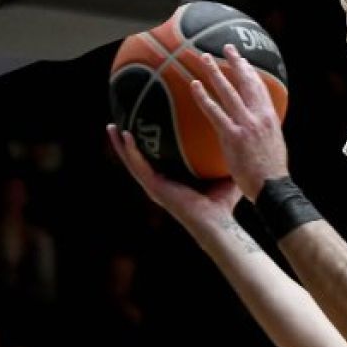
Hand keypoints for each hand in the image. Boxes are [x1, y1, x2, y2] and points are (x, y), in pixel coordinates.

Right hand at [106, 124, 238, 228]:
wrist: (218, 222)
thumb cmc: (222, 204)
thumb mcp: (222, 175)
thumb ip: (222, 158)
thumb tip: (234, 137)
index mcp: (170, 182)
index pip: (153, 161)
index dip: (144, 147)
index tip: (138, 129)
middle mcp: (159, 185)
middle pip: (136, 160)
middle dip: (125, 144)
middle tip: (115, 124)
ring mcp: (154, 187)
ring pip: (131, 162)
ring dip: (120, 145)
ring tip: (111, 127)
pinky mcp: (155, 188)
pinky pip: (139, 166)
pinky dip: (131, 151)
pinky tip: (126, 135)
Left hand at [190, 46, 290, 200]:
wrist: (272, 188)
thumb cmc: (271, 173)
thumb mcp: (273, 147)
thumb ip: (264, 133)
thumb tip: (256, 129)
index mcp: (270, 119)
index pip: (261, 89)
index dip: (251, 72)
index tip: (243, 60)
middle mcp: (260, 117)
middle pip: (247, 83)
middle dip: (237, 63)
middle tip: (227, 48)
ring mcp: (246, 125)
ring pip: (229, 92)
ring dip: (216, 72)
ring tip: (204, 58)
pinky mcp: (233, 136)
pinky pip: (215, 112)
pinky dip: (204, 97)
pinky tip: (194, 86)